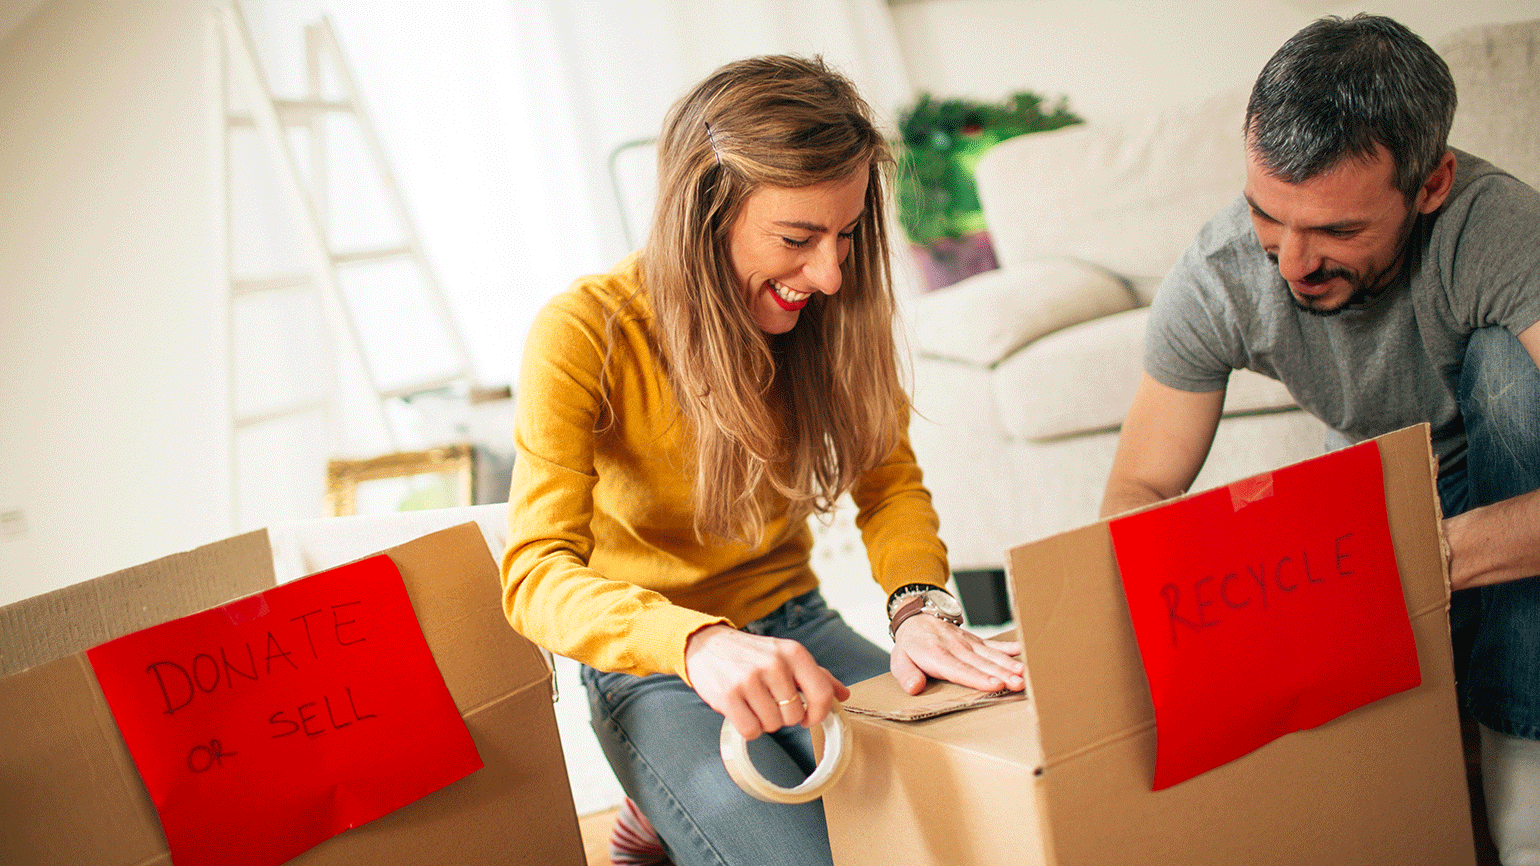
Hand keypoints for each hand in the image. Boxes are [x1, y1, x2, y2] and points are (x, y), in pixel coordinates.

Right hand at [684, 624, 848, 740]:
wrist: (706, 644)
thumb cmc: (752, 654)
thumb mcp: (786, 655)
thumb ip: (817, 675)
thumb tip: (844, 695)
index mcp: (793, 652)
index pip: (822, 694)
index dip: (819, 714)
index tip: (808, 717)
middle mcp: (774, 664)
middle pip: (794, 716)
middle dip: (783, 716)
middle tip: (768, 701)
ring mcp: (750, 679)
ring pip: (772, 726)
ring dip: (764, 721)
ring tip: (752, 702)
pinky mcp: (728, 695)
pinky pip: (751, 730)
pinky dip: (748, 728)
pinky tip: (741, 711)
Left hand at [890, 613, 1023, 695]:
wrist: (917, 617)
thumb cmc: (910, 645)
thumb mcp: (899, 660)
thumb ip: (906, 675)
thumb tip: (914, 688)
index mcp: (937, 655)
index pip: (959, 669)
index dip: (978, 678)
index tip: (995, 685)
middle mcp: (956, 648)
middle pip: (981, 663)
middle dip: (1002, 674)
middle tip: (1019, 684)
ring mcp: (968, 643)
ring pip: (992, 655)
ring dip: (1009, 664)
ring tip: (1025, 674)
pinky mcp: (976, 640)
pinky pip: (994, 644)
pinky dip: (1010, 648)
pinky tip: (1024, 652)